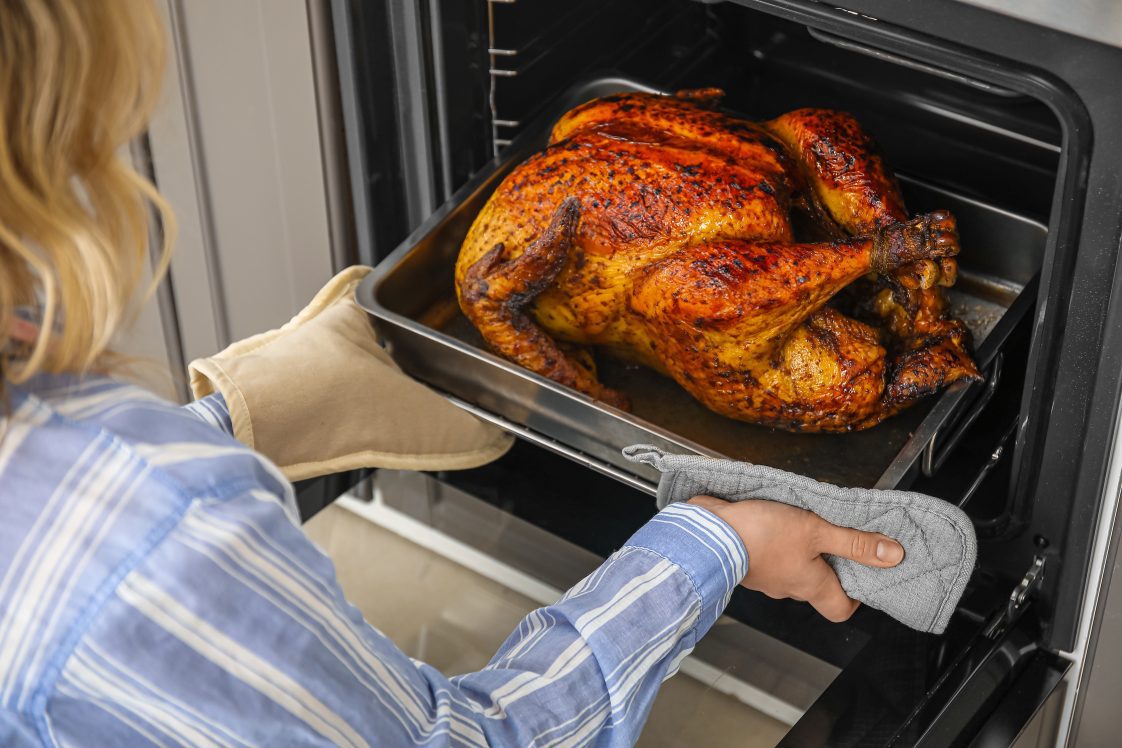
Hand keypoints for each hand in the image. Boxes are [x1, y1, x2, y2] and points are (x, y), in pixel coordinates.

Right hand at [687, 495, 904, 621]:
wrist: (708, 534)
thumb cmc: (761, 535)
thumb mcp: (816, 529)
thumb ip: (854, 542)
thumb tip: (893, 556)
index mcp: (811, 585)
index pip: (841, 609)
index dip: (854, 596)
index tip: (859, 575)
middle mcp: (787, 589)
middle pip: (815, 587)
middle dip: (825, 565)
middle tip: (830, 537)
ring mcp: (763, 579)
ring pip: (789, 571)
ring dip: (795, 552)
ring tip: (796, 523)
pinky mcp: (743, 563)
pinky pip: (764, 559)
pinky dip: (769, 545)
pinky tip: (767, 523)